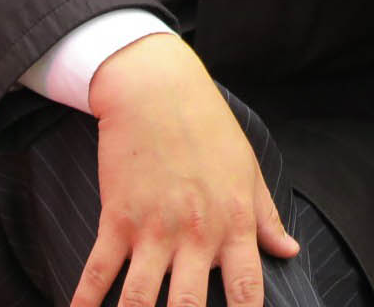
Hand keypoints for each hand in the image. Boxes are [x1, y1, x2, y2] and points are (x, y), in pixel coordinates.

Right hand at [73, 33, 299, 306]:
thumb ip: (266, 218)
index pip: (248, 291)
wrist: (155, 89)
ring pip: (141, 302)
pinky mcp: (116, 219)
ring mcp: (152, 230)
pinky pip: (98, 272)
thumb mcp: (247, 170)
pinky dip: (85, 303)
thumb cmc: (207, 128)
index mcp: (233, 225)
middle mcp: (195, 235)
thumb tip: (288, 252)